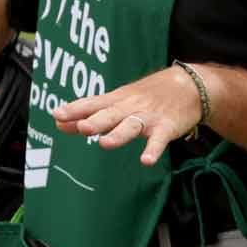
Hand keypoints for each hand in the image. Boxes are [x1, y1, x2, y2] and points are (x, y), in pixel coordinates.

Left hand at [53, 63, 209, 165]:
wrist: (189, 85)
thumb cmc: (148, 95)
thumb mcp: (117, 101)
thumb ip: (88, 113)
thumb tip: (57, 122)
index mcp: (116, 101)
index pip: (93, 104)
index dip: (75, 109)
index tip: (57, 114)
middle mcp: (130, 107)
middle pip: (110, 114)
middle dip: (95, 121)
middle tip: (81, 127)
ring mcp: (148, 117)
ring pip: (131, 126)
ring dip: (118, 134)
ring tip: (105, 143)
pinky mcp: (166, 127)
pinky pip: (159, 140)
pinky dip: (153, 149)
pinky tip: (146, 160)